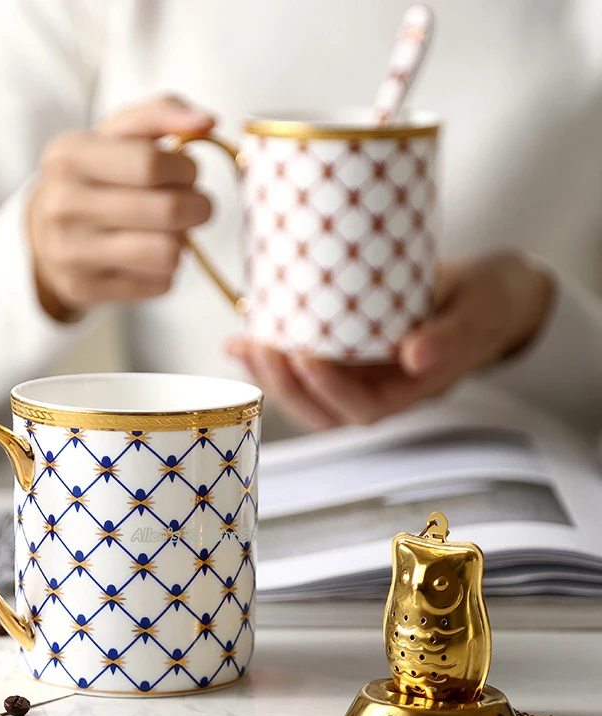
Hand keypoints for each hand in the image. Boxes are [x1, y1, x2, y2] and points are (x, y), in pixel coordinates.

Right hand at [27, 95, 213, 319]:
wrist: (45, 237)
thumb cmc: (95, 178)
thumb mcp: (115, 136)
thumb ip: (162, 114)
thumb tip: (207, 121)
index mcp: (68, 155)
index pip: (153, 163)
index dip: (187, 169)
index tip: (188, 173)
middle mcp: (63, 204)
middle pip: (167, 210)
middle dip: (199, 207)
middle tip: (196, 205)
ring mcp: (71, 252)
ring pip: (168, 253)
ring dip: (184, 242)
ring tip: (173, 231)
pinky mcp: (86, 289)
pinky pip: (159, 284)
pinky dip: (166, 270)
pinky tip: (149, 258)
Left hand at [227, 250, 553, 429]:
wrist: (484, 290)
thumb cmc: (489, 300)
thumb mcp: (483, 309)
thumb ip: (455, 334)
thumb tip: (416, 357)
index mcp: (412, 391)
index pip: (364, 408)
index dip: (328, 389)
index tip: (303, 353)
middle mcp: (379, 390)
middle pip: (323, 410)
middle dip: (286, 386)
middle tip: (261, 348)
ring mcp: (359, 375)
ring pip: (306, 395)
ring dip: (271, 376)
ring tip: (246, 345)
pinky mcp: (344, 353)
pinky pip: (302, 365)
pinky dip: (270, 356)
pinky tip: (241, 339)